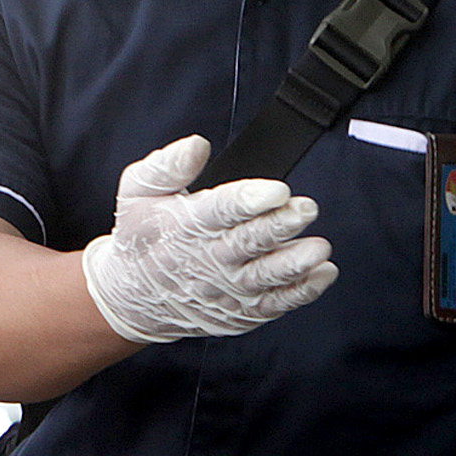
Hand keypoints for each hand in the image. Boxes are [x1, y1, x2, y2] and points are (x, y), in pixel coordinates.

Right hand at [79, 135, 336, 343]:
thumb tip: (196, 144)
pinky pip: (275, 303)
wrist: (133, 297)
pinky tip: (322, 274)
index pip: (218, 211)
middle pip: (248, 242)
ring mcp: (226, 290)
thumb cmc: (142, 236)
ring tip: (318, 249)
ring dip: (294, 264)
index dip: (248, 201)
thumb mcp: (137, 192)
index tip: (276, 191)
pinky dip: (301, 292)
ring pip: (265, 277)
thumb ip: (166, 166)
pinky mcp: (241, 311)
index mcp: (184, 226)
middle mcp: (207, 260)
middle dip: (279, 226)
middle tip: (306, 210)